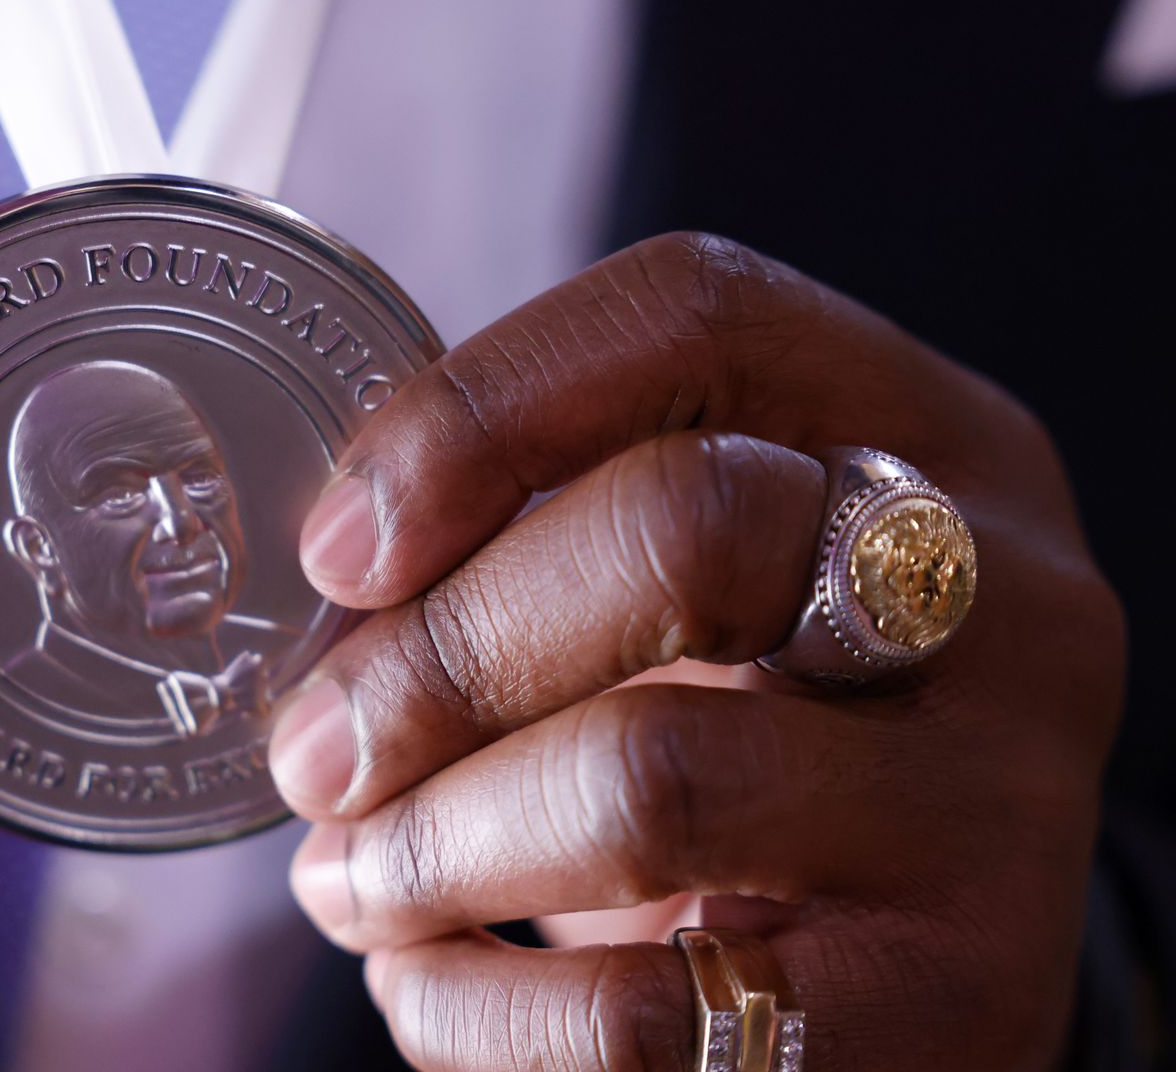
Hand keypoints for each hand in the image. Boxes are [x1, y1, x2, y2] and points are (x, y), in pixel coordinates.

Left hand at [267, 233, 1124, 1068]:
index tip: (337, 549)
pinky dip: (471, 1009)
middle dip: (440, 653)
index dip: (477, 409)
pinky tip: (426, 987)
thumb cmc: (766, 744)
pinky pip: (641, 1012)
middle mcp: (1001, 595)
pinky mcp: (948, 1006)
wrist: (928, 979)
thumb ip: (551, 546)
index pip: (701, 314)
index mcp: (925, 436)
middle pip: (683, 526)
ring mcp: (997, 807)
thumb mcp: (709, 602)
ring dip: (432, 845)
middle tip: (316, 749)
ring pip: (649, 778)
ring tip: (351, 882)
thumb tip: (324, 611)